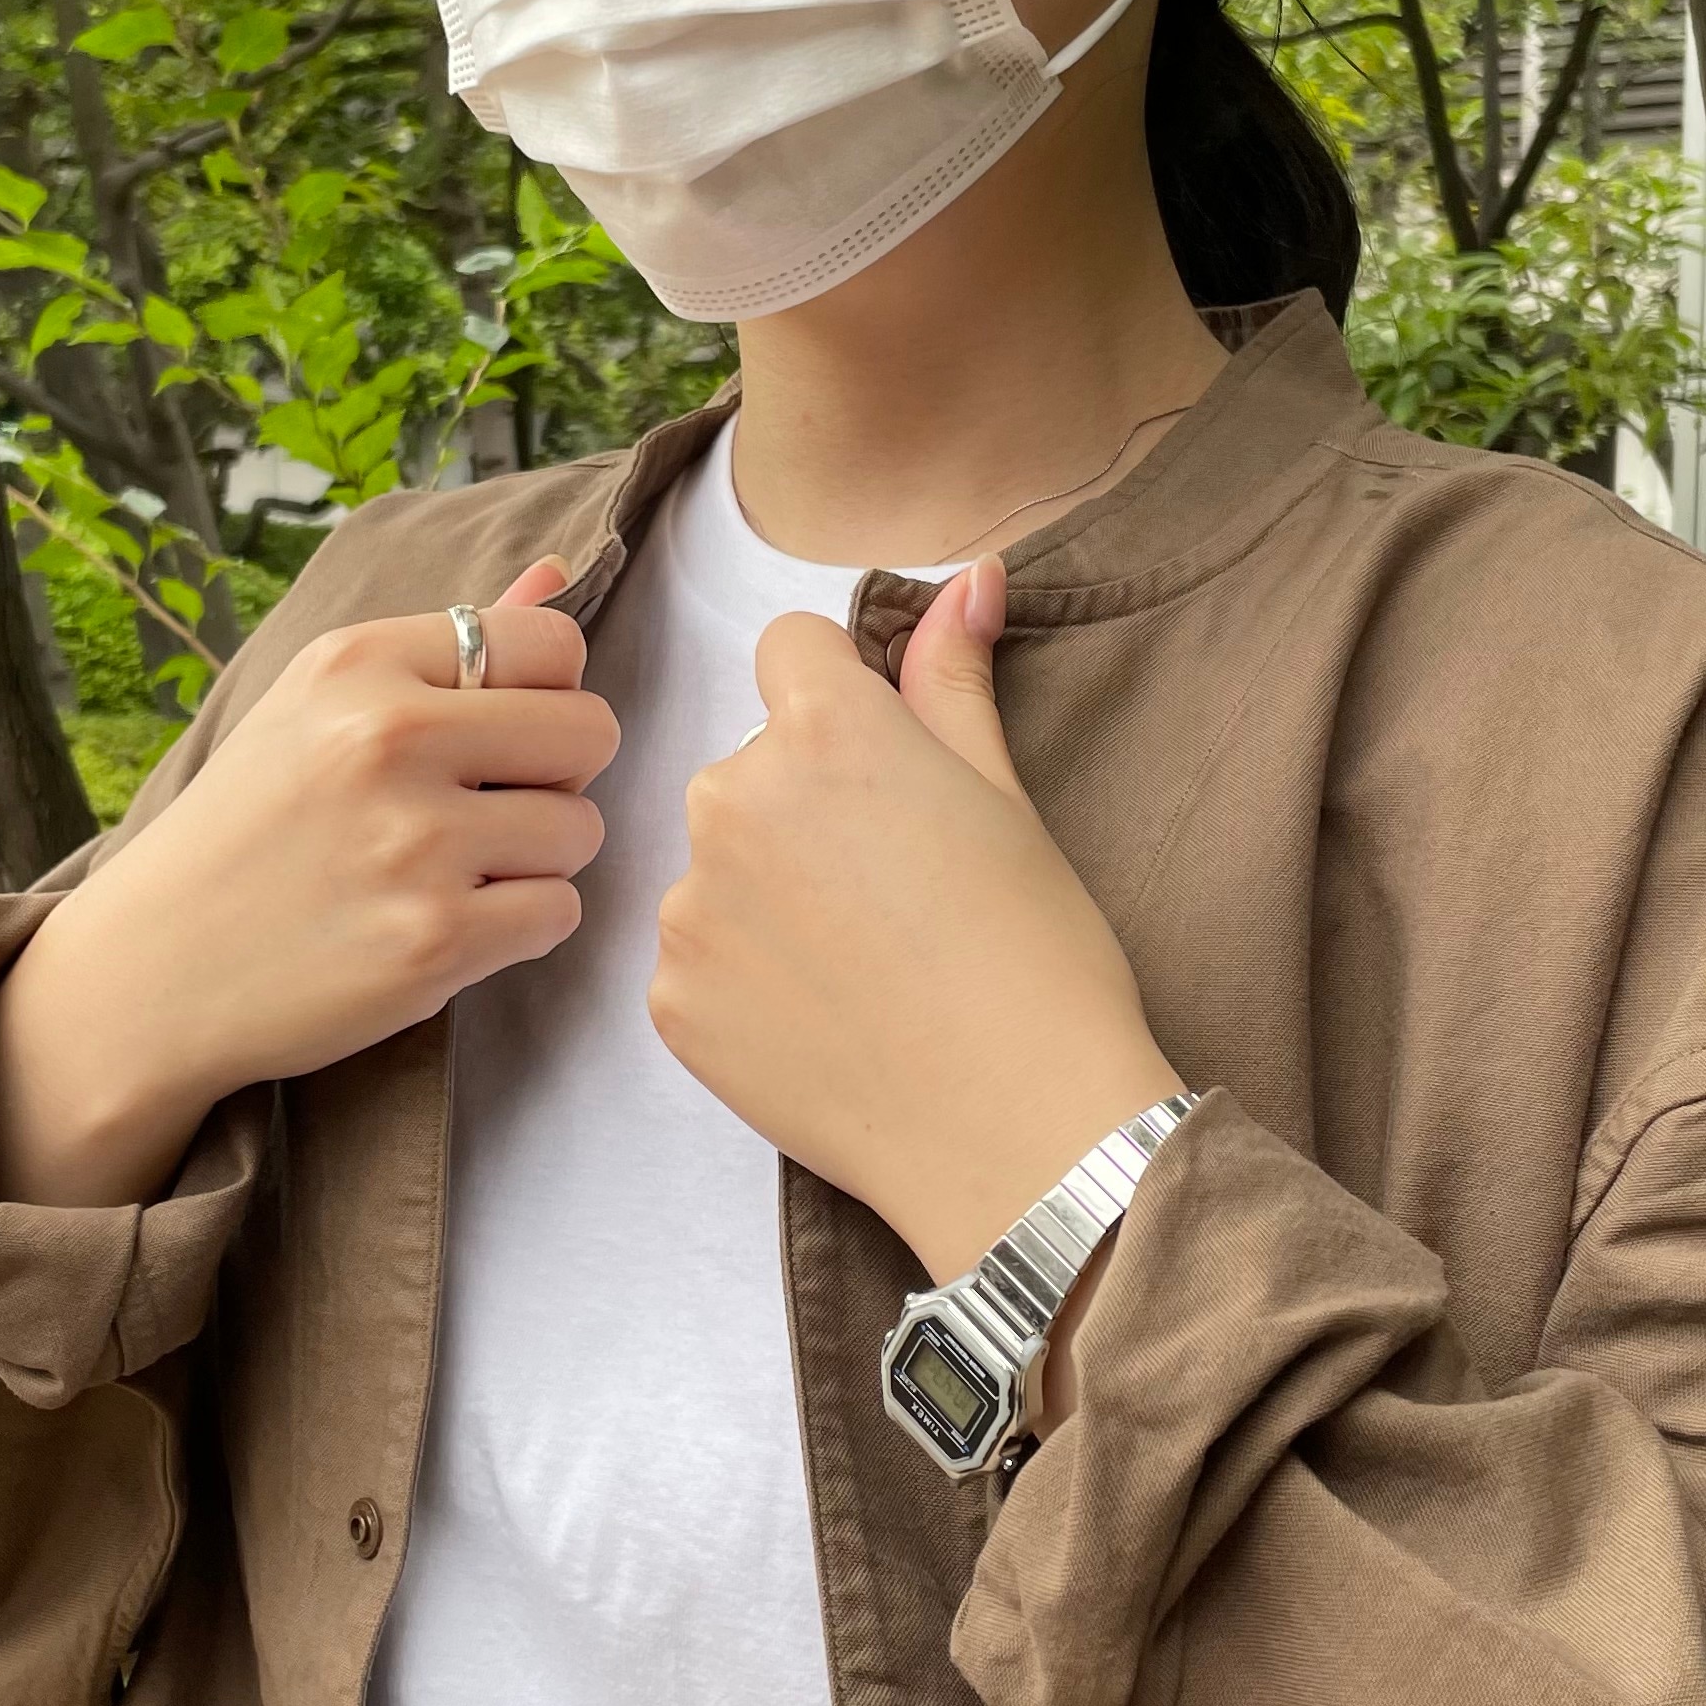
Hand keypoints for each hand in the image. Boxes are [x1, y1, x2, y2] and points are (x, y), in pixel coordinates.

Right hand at [0, 556, 613, 1206]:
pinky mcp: (432, 940)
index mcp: (358, 662)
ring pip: (581, 829)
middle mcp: (388, 738)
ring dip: (537, 859)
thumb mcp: (319, 705)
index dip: (546, 693)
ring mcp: (413, 843)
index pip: (552, 642)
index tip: (494, 735)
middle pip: (590, 731)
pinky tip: (446, 924)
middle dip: (557, 775)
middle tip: (485, 808)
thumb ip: (451, 642)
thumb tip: (560, 573)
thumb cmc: (248, 828)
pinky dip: (519, 927)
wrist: (150, 968)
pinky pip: (560, 913)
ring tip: (450, 870)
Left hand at [650, 558, 1182, 1297]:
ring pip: (718, 863)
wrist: (1017, 1129)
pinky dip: (743, 980)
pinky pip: (695, 957)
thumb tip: (969, 576)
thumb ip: (952, 678)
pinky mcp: (669, 999)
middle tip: (890, 893)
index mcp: (825, 731)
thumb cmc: (1036, 956)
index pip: (789, 651)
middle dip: (802, 807)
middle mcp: (733, 799)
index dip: (840, 702)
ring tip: (860, 966)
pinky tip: (822, 1021)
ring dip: (765, 894)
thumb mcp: (1005, 798)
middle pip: (749, 766)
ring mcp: (689, 905)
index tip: (885, 773)